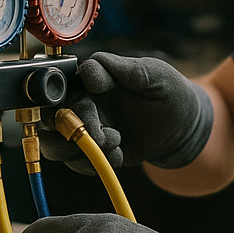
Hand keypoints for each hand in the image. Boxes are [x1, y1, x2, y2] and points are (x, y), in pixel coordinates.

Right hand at [37, 52, 213, 172]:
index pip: (64, 83)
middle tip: (102, 136)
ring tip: (113, 145)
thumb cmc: (168, 90)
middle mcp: (83, 103)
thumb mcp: (153, 73)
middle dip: (72, 129)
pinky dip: (94, 164)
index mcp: (92, 80)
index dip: (76, 90)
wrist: (183, 125)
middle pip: (50, 117)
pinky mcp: (94, 152)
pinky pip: (76, 164)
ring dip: (78, 151)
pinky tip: (119, 156)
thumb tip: (90, 70)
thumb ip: (124, 68)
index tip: (100, 89)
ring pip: (54, 144)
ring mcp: (86, 129)